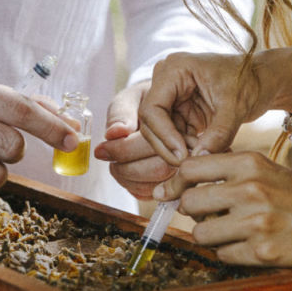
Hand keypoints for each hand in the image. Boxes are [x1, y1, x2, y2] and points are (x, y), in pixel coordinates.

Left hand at [94, 82, 177, 198]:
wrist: (161, 107)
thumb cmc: (145, 101)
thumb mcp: (132, 97)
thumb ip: (122, 113)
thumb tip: (115, 132)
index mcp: (181, 123)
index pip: (153, 144)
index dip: (123, 150)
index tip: (101, 150)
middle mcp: (190, 147)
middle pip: (159, 169)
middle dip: (126, 169)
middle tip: (109, 162)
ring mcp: (186, 166)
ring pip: (160, 186)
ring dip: (130, 181)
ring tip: (116, 167)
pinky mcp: (178, 179)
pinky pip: (160, 193)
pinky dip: (138, 189)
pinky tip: (128, 177)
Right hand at [138, 52, 266, 166]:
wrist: (263, 80)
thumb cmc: (250, 82)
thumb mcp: (236, 107)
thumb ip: (218, 134)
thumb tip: (199, 159)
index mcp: (174, 69)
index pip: (152, 109)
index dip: (164, 135)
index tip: (183, 155)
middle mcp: (166, 81)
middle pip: (151, 123)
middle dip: (168, 146)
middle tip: (189, 164)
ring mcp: (171, 97)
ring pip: (160, 133)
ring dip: (178, 149)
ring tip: (204, 156)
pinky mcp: (179, 111)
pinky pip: (173, 136)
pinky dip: (186, 148)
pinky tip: (204, 153)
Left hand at [155, 151, 291, 270]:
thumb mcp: (267, 170)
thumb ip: (228, 172)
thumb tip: (180, 182)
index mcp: (249, 163)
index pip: (190, 168)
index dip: (174, 183)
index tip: (168, 194)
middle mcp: (250, 189)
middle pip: (189, 202)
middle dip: (194, 214)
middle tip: (211, 218)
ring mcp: (256, 221)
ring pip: (201, 234)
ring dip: (212, 237)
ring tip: (235, 234)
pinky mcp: (263, 252)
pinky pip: (223, 255)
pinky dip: (232, 254)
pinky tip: (252, 247)